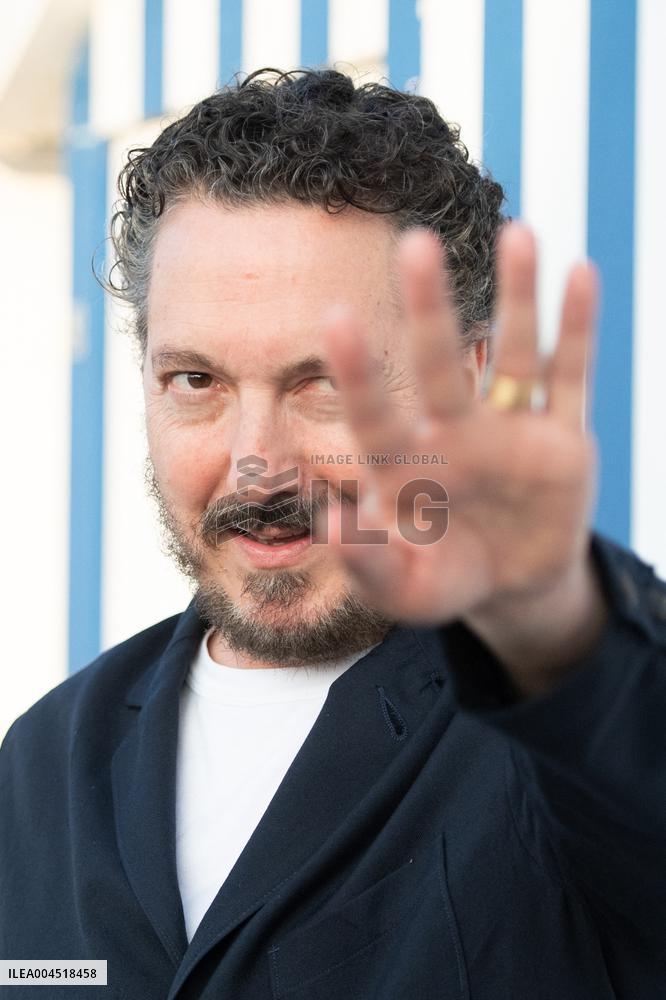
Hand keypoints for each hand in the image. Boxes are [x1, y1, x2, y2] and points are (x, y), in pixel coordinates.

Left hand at [317, 223, 601, 650]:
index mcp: (407, 463)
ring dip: (517, 298)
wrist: (513, 585)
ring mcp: (510, 429)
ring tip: (519, 234)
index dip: (358, 372)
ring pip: (513, 353)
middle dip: (429, 308)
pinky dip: (577, 331)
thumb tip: (331, 524)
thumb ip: (367, 564)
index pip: (375, 413)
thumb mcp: (406, 588)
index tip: (336, 317)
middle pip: (439, 363)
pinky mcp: (561, 438)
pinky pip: (570, 378)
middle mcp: (455, 432)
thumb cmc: (445, 578)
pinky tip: (580, 276)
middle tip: (415, 243)